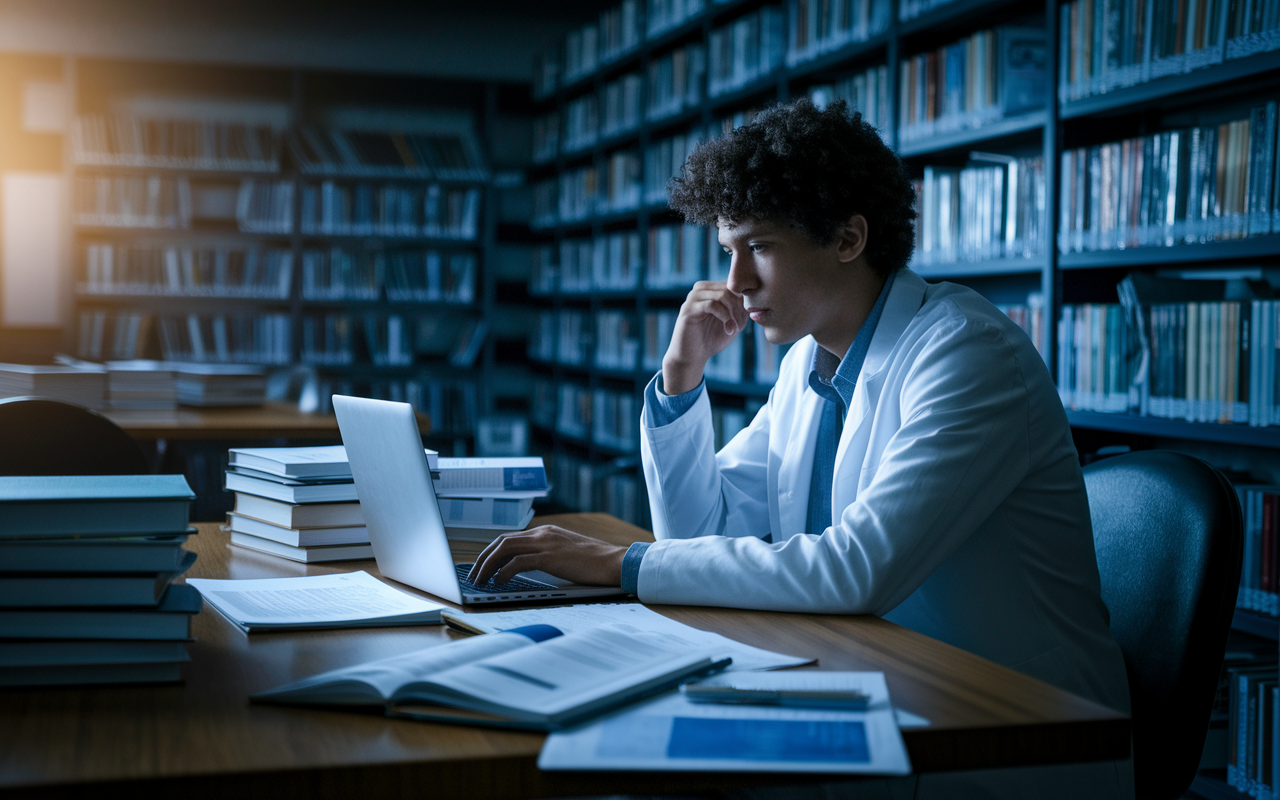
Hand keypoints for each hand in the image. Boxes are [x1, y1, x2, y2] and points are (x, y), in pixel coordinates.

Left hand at [466, 525, 627, 586]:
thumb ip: (547, 554)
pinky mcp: (550, 557)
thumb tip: (527, 568)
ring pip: (505, 549)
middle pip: (501, 541)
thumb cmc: (594, 562)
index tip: (482, 565)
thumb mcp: (566, 553)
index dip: (492, 552)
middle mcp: (542, 533)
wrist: (614, 561)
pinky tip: (499, 581)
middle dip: (483, 558)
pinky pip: (518, 562)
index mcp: (546, 532)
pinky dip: (504, 571)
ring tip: (480, 580)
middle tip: (473, 574)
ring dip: (488, 565)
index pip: (510, 537)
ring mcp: (546, 543)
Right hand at [662, 281, 748, 394]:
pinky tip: (728, 330)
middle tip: (740, 326)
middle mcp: (701, 289)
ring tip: (734, 329)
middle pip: (729, 288)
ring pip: (721, 295)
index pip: (734, 285)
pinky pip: (711, 305)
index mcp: (711, 289)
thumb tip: (751, 295)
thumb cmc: (712, 339)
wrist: (693, 357)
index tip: (747, 319)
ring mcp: (693, 297)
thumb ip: (741, 308)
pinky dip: (725, 317)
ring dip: (733, 313)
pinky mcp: (688, 308)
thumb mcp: (733, 321)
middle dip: (739, 308)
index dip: (745, 301)